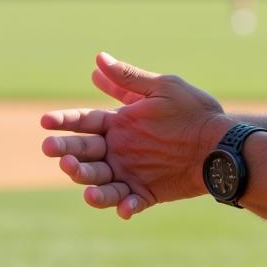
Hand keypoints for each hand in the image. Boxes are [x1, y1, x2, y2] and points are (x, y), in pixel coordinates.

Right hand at [41, 52, 230, 218]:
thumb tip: (98, 58)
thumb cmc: (193, 110)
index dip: (63, 121)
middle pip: (84, 151)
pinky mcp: (146, 193)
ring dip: (88, 182)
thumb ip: (128, 79)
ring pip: (99, 180)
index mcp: (118, 122)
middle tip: (55, 153)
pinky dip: (123, 206)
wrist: (221, 143)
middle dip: (67, 152)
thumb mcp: (162, 89)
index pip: (83, 122)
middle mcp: (119, 148)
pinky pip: (129, 202)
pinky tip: (123, 207)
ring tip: (84, 183)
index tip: (45, 121)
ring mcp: (130, 172)